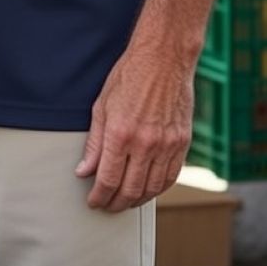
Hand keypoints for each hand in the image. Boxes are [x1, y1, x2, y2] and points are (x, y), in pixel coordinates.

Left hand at [75, 40, 193, 211]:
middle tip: (107, 206)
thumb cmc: (129, 76)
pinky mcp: (182, 143)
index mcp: (120, 133)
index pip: (107, 179)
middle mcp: (145, 143)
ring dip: (137, 200)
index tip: (93, 202)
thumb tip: (84, 171)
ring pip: (152, 188)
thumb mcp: (102, 106)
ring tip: (125, 202)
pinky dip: (158, 189)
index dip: (99, 196)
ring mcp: (167, 145)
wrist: (164, 59)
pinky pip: (171, 177)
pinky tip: (148, 190)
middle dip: (116, 203)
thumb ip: (94, 143)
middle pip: (130, 189)